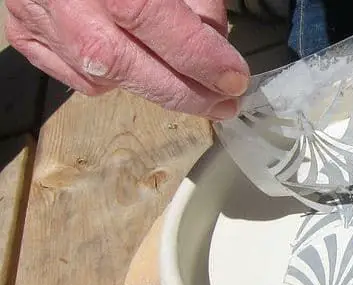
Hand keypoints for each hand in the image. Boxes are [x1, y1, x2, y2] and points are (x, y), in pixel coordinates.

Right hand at [4, 0, 249, 119]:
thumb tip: (217, 40)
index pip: (152, 18)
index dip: (199, 55)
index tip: (235, 79)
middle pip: (122, 63)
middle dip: (182, 93)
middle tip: (223, 105)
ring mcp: (34, 17)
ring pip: (99, 76)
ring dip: (150, 86)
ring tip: (187, 84)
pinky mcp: (22, 33)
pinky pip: (74, 75)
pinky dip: (111, 79)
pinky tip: (135, 66)